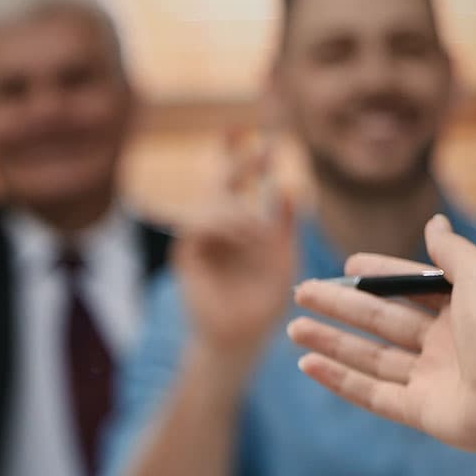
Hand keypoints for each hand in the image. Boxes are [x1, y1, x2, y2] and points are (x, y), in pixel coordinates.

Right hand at [173, 130, 297, 363]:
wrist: (240, 340)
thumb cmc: (264, 304)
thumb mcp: (284, 261)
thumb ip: (286, 227)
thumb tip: (289, 188)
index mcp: (242, 223)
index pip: (241, 181)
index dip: (247, 155)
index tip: (265, 135)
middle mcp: (219, 226)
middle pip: (222, 181)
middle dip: (240, 162)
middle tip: (264, 149)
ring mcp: (201, 239)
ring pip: (212, 201)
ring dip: (239, 208)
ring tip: (260, 229)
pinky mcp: (186, 255)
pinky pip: (199, 225)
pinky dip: (224, 225)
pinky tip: (247, 236)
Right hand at [287, 216, 475, 469]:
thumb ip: (450, 250)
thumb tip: (433, 223)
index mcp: (462, 310)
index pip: (412, 288)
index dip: (380, 276)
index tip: (347, 266)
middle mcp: (444, 344)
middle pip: (382, 321)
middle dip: (341, 306)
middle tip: (302, 292)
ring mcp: (430, 380)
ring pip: (370, 357)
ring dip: (331, 341)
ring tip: (294, 327)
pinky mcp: (418, 411)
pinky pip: (371, 393)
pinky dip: (339, 379)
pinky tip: (308, 364)